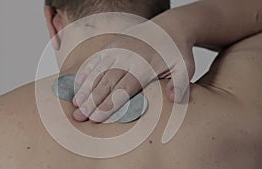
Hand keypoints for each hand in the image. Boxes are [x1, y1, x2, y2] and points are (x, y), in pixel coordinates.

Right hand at [72, 22, 194, 122]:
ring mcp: (118, 49)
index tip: (96, 118)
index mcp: (145, 66)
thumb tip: (173, 99)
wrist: (170, 26)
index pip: (123, 89)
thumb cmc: (176, 50)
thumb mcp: (186, 66)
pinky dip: (86, 71)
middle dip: (92, 101)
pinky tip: (78, 83)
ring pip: (98, 72)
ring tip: (75, 104)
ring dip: (86, 88)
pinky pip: (97, 59)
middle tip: (79, 116)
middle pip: (107, 83)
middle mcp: (128, 57)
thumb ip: (181, 84)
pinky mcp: (114, 44)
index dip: (109, 105)